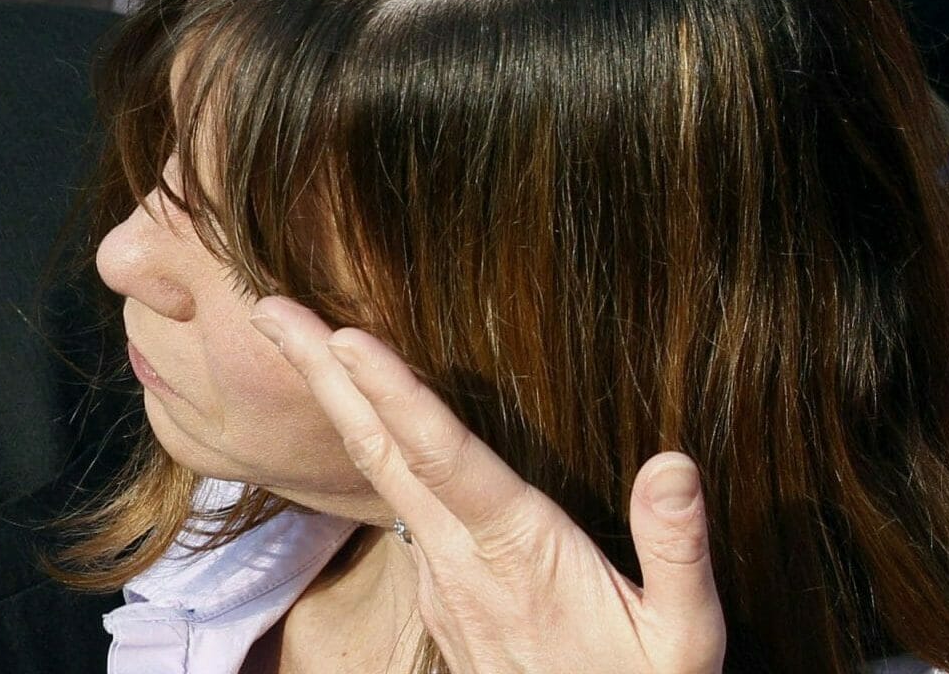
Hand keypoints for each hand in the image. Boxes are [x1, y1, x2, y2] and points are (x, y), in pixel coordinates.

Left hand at [250, 295, 725, 673]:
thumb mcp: (681, 637)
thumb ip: (676, 551)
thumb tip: (673, 464)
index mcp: (516, 550)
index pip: (442, 459)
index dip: (394, 395)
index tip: (344, 339)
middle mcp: (459, 555)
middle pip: (378, 449)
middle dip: (322, 375)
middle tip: (267, 310)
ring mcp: (437, 572)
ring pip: (375, 471)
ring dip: (334, 401)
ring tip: (293, 336)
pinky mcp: (436, 587)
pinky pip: (394, 499)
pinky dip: (368, 442)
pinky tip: (355, 411)